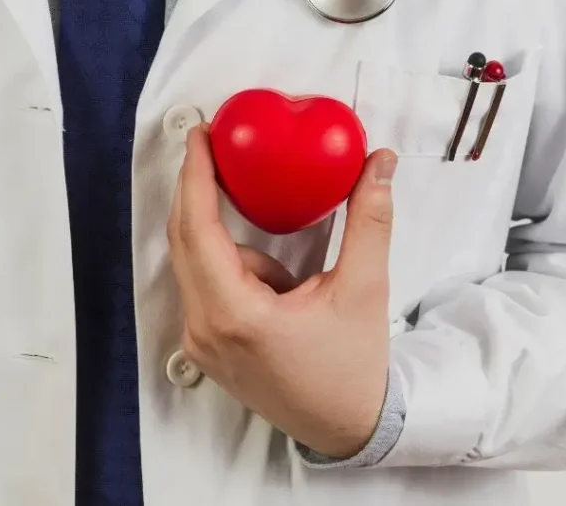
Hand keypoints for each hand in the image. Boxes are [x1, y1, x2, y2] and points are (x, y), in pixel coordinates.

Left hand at [168, 125, 396, 458]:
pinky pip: (207, 286)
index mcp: (236, 314)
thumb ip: (370, 220)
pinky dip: (233, 269)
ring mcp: (200, 340)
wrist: (346, 427)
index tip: (199, 137)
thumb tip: (380, 165)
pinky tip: (278, 293)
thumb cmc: (351, 368)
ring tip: (292, 282)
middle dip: (199, 191)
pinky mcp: (206, 346)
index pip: (199, 229)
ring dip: (234, 247)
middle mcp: (205, 328)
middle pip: (185, 239)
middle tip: (214, 148)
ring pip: (199, 263)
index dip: (194, 176)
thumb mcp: (364, 290)